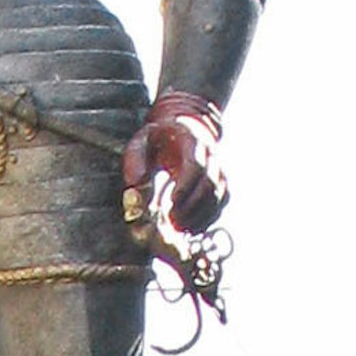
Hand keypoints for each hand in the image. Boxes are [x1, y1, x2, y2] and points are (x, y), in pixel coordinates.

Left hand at [135, 96, 228, 232]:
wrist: (185, 127)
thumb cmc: (158, 137)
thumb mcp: (141, 141)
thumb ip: (135, 161)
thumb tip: (135, 186)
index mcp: (191, 141)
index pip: (195, 166)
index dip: (186, 186)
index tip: (172, 204)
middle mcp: (210, 156)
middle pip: (210, 184)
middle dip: (192, 207)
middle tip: (172, 223)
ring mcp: (218, 169)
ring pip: (218, 196)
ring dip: (200, 216)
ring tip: (179, 228)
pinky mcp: (220, 183)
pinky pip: (220, 204)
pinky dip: (207, 219)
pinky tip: (189, 228)